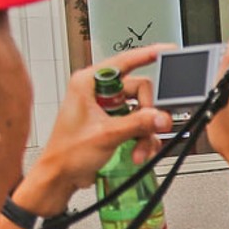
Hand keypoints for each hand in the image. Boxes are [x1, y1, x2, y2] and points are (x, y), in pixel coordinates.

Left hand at [17, 46, 170, 216]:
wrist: (62, 177)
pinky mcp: (114, 124)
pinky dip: (142, 140)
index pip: (122, 62)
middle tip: (150, 128)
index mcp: (88, 83)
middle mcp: (99, 93)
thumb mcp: (106, 134)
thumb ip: (136, 123)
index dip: (145, 55)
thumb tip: (160, 116)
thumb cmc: (67, 153)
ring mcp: (108, 109)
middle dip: (147, 114)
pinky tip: (138, 153)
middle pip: (139, 91)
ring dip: (145, 132)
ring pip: (142, 111)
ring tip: (140, 150)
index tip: (166, 51)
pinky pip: (139, 125)